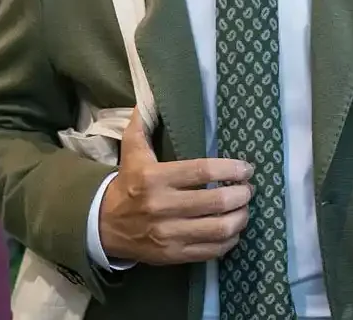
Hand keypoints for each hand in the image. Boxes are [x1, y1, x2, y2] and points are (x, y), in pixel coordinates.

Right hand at [98, 116, 252, 264]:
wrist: (103, 226)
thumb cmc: (126, 184)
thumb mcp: (131, 153)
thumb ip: (142, 125)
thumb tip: (148, 98)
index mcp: (154, 178)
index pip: (203, 171)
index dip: (231, 169)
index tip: (246, 169)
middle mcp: (162, 206)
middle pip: (217, 201)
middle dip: (242, 194)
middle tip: (248, 189)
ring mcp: (169, 234)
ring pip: (219, 228)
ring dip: (240, 218)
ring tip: (244, 208)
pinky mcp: (173, 255)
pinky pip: (211, 250)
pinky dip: (229, 240)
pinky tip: (233, 230)